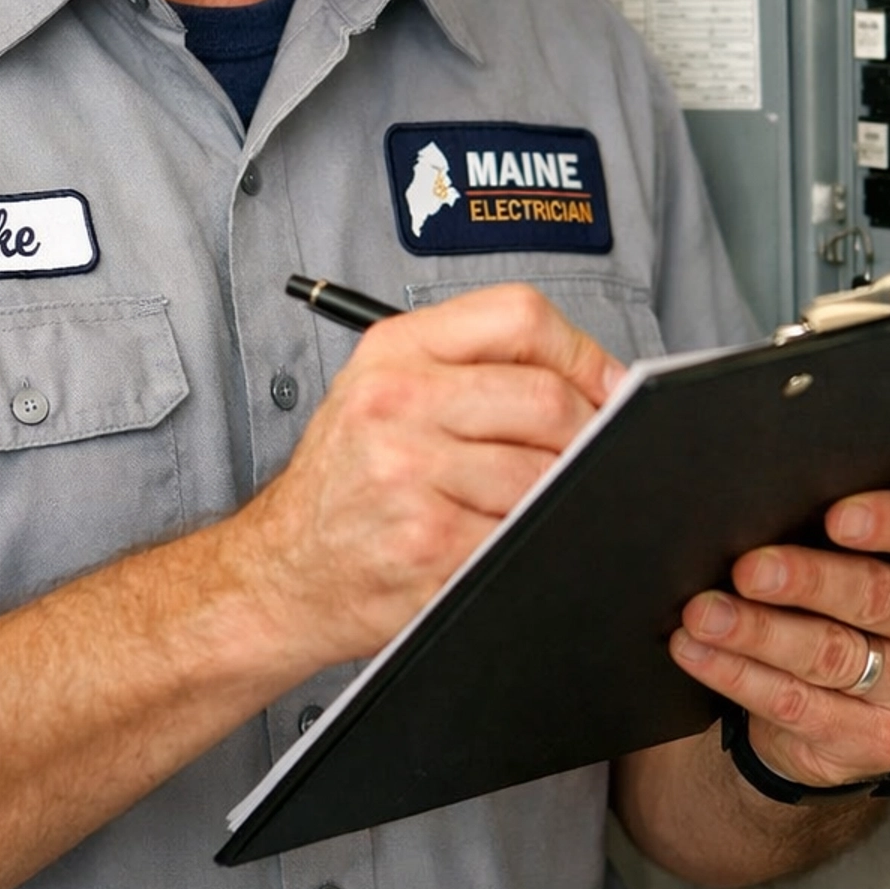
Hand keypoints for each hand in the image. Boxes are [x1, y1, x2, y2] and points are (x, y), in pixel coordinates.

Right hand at [231, 283, 623, 672]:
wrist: (281, 572)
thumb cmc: (346, 481)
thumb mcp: (384, 391)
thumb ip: (474, 367)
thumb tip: (598, 383)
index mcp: (395, 351)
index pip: (519, 316)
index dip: (582, 353)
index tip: (608, 387)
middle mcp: (396, 403)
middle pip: (545, 398)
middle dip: (590, 433)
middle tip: (593, 456)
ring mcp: (409, 475)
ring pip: (542, 473)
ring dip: (561, 495)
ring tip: (543, 504)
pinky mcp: (428, 545)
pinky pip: (521, 535)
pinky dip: (535, 542)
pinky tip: (514, 542)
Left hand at [669, 491, 889, 790]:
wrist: (857, 693)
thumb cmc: (861, 593)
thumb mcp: (871, 551)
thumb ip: (845, 525)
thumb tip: (768, 503)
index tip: (837, 516)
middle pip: (879, 597)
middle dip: (806, 581)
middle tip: (749, 569)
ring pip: (832, 655)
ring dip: (758, 632)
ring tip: (705, 613)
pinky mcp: (881, 742)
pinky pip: (800, 706)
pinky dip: (740, 675)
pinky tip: (701, 653)